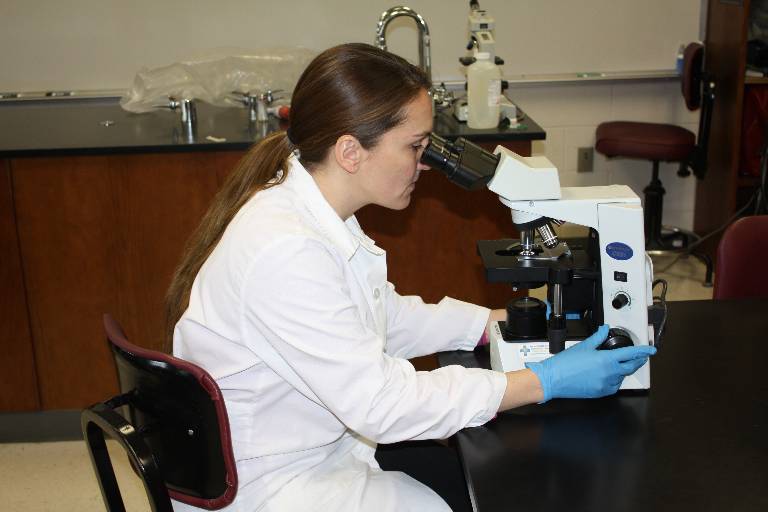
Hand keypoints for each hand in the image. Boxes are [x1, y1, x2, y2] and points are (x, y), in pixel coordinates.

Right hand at [525, 325, 656, 401]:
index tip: (650, 350)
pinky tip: (608, 375)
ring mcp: (606, 384)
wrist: (553, 379)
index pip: (631, 354)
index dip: (643, 351)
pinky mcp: (601, 393)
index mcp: (606, 360)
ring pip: (622, 376)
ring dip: (623, 370)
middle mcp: (609, 373)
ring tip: (618, 365)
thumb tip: (604, 330)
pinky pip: (614, 385)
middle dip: (637, 361)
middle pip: (631, 367)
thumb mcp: (583, 346)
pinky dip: (615, 379)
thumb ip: (597, 337)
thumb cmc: (565, 364)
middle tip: (640, 357)